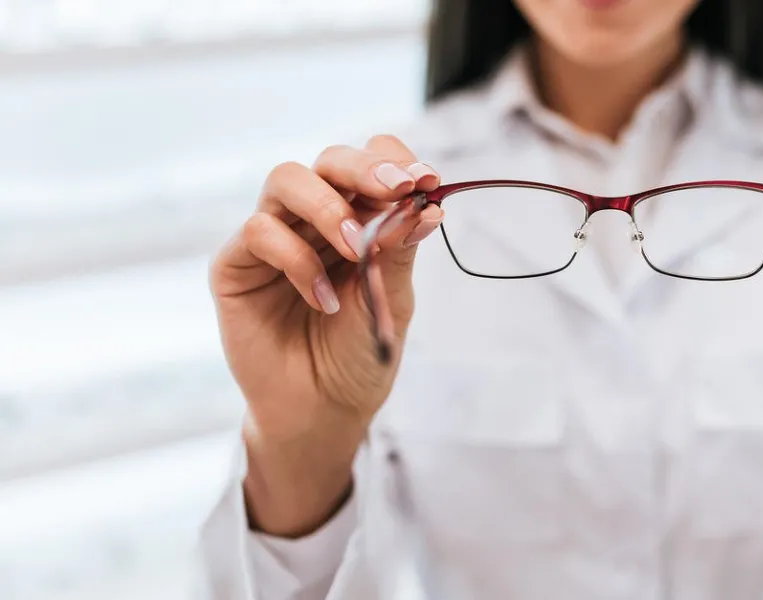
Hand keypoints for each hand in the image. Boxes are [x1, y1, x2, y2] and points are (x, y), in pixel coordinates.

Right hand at [210, 135, 442, 535]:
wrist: (323, 410)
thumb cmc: (359, 354)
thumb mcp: (391, 300)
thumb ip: (399, 251)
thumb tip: (426, 206)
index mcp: (358, 218)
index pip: (371, 162)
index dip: (395, 161)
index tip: (427, 180)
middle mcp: (313, 218)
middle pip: (329, 161)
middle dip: (365, 168)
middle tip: (398, 188)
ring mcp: (273, 237)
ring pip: (287, 180)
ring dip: (328, 207)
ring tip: (355, 250)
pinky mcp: (236, 265)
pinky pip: (259, 231)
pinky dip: (296, 259)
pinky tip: (321, 299)